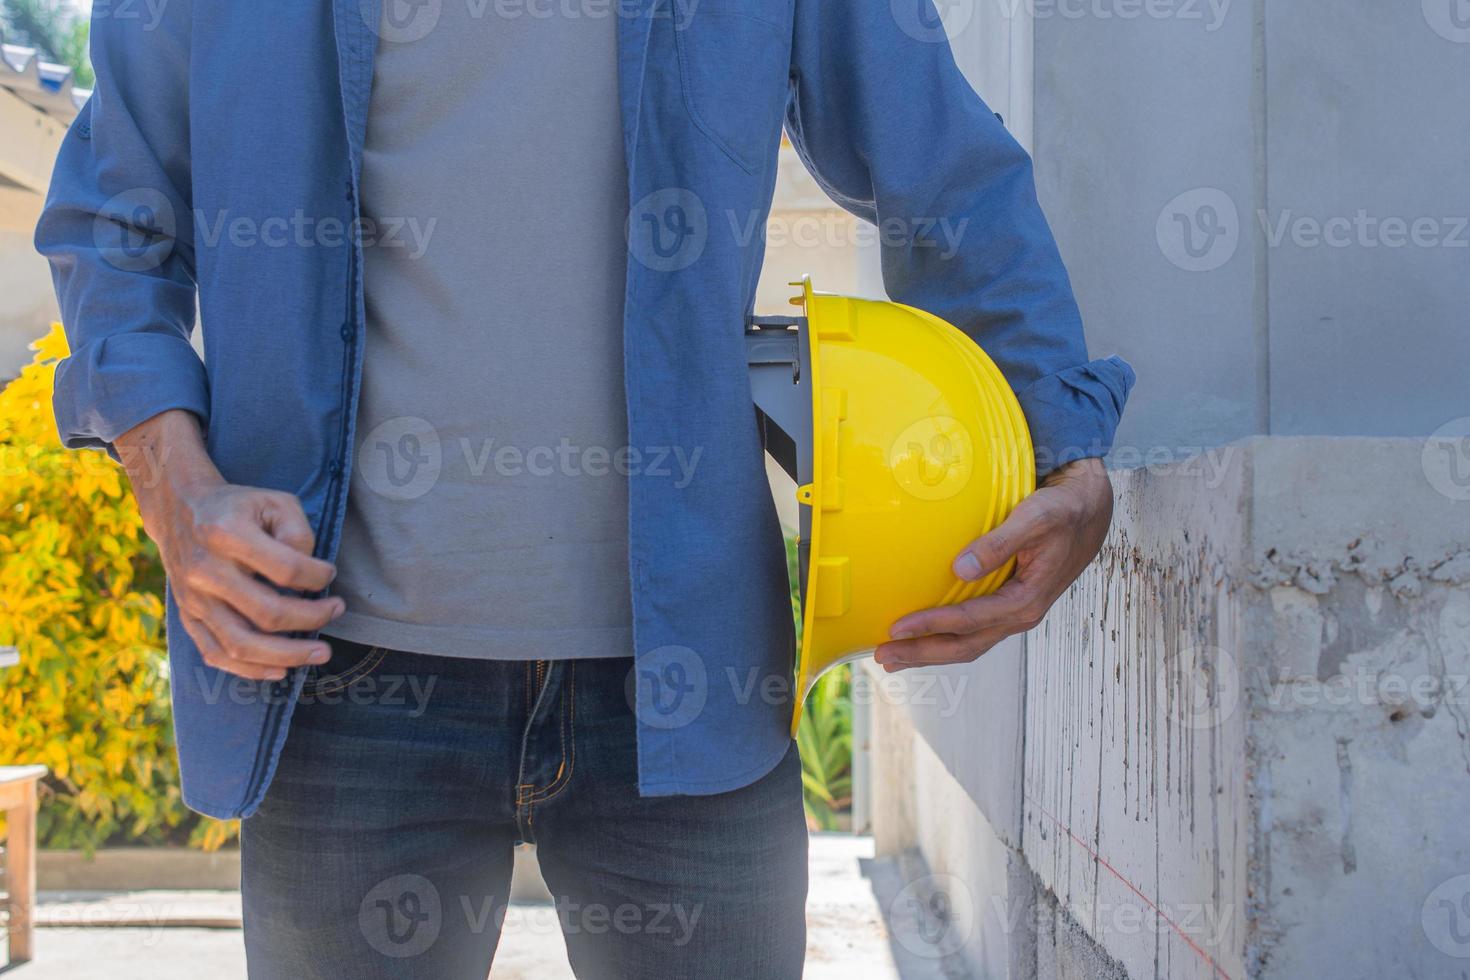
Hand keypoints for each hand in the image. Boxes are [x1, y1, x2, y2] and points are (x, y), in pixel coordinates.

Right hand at [117, 410, 343, 680]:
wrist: (180, 510)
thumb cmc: (238, 507)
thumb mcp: (275, 502)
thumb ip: (298, 533)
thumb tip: (310, 576)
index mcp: (227, 534)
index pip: (286, 570)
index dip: (318, 578)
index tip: (330, 575)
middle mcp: (205, 570)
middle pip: (267, 613)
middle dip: (312, 619)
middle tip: (336, 611)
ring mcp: (193, 598)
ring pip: (241, 645)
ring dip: (288, 655)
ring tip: (320, 653)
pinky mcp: (187, 615)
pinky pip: (216, 654)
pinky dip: (250, 670)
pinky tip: (281, 669)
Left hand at [875, 456, 1112, 671]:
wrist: (1089, 510)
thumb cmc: (1062, 511)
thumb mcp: (1035, 519)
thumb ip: (999, 543)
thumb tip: (961, 568)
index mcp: (1026, 601)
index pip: (969, 621)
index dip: (931, 626)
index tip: (897, 627)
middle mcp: (1020, 615)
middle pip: (964, 646)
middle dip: (922, 653)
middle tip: (883, 657)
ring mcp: (1014, 613)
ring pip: (968, 643)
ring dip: (930, 651)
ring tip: (894, 656)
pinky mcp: (1008, 604)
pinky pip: (973, 629)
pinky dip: (944, 635)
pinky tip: (923, 632)